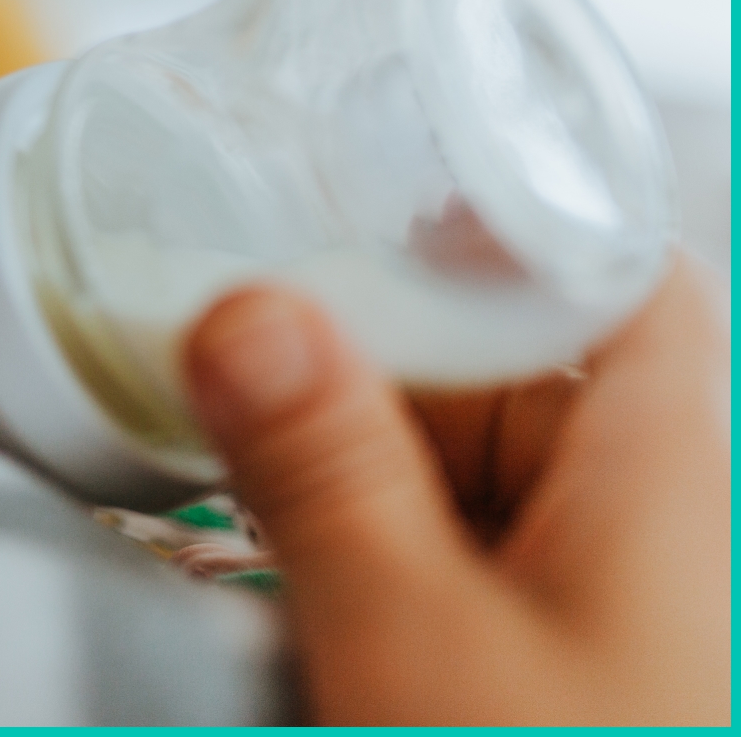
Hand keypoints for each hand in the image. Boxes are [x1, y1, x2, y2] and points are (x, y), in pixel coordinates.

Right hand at [182, 256, 729, 724]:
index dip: (508, 228)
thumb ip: (323, 468)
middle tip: (243, 383)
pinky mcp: (552, 685)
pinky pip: (460, 582)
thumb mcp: (407, 636)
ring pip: (471, 487)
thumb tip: (247, 319)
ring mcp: (603, 618)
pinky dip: (377, 569)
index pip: (621, 281)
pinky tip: (306, 605)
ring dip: (360, 485)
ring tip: (256, 501)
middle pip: (514, 382)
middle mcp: (646, 534)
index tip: (370, 216)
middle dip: (376, 376)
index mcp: (658, 479)